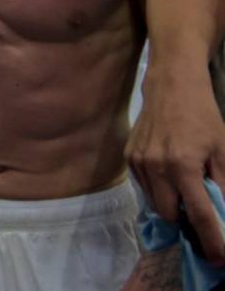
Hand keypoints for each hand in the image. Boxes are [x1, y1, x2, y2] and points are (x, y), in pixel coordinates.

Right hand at [128, 66, 224, 264]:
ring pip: (155, 203)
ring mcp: (139, 163)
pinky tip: (169, 174)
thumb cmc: (203, 116)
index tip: (220, 259)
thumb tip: (223, 212)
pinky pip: (144, 187)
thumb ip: (223, 185)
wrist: (171, 85)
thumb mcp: (223, 150)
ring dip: (172, 205)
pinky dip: (159, 189)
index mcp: (184, 167)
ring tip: (185, 189)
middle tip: (202, 213)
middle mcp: (156, 168)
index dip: (212, 240)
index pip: (200, 215)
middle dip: (186, 220)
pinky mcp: (129, 157)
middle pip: (170, 216)